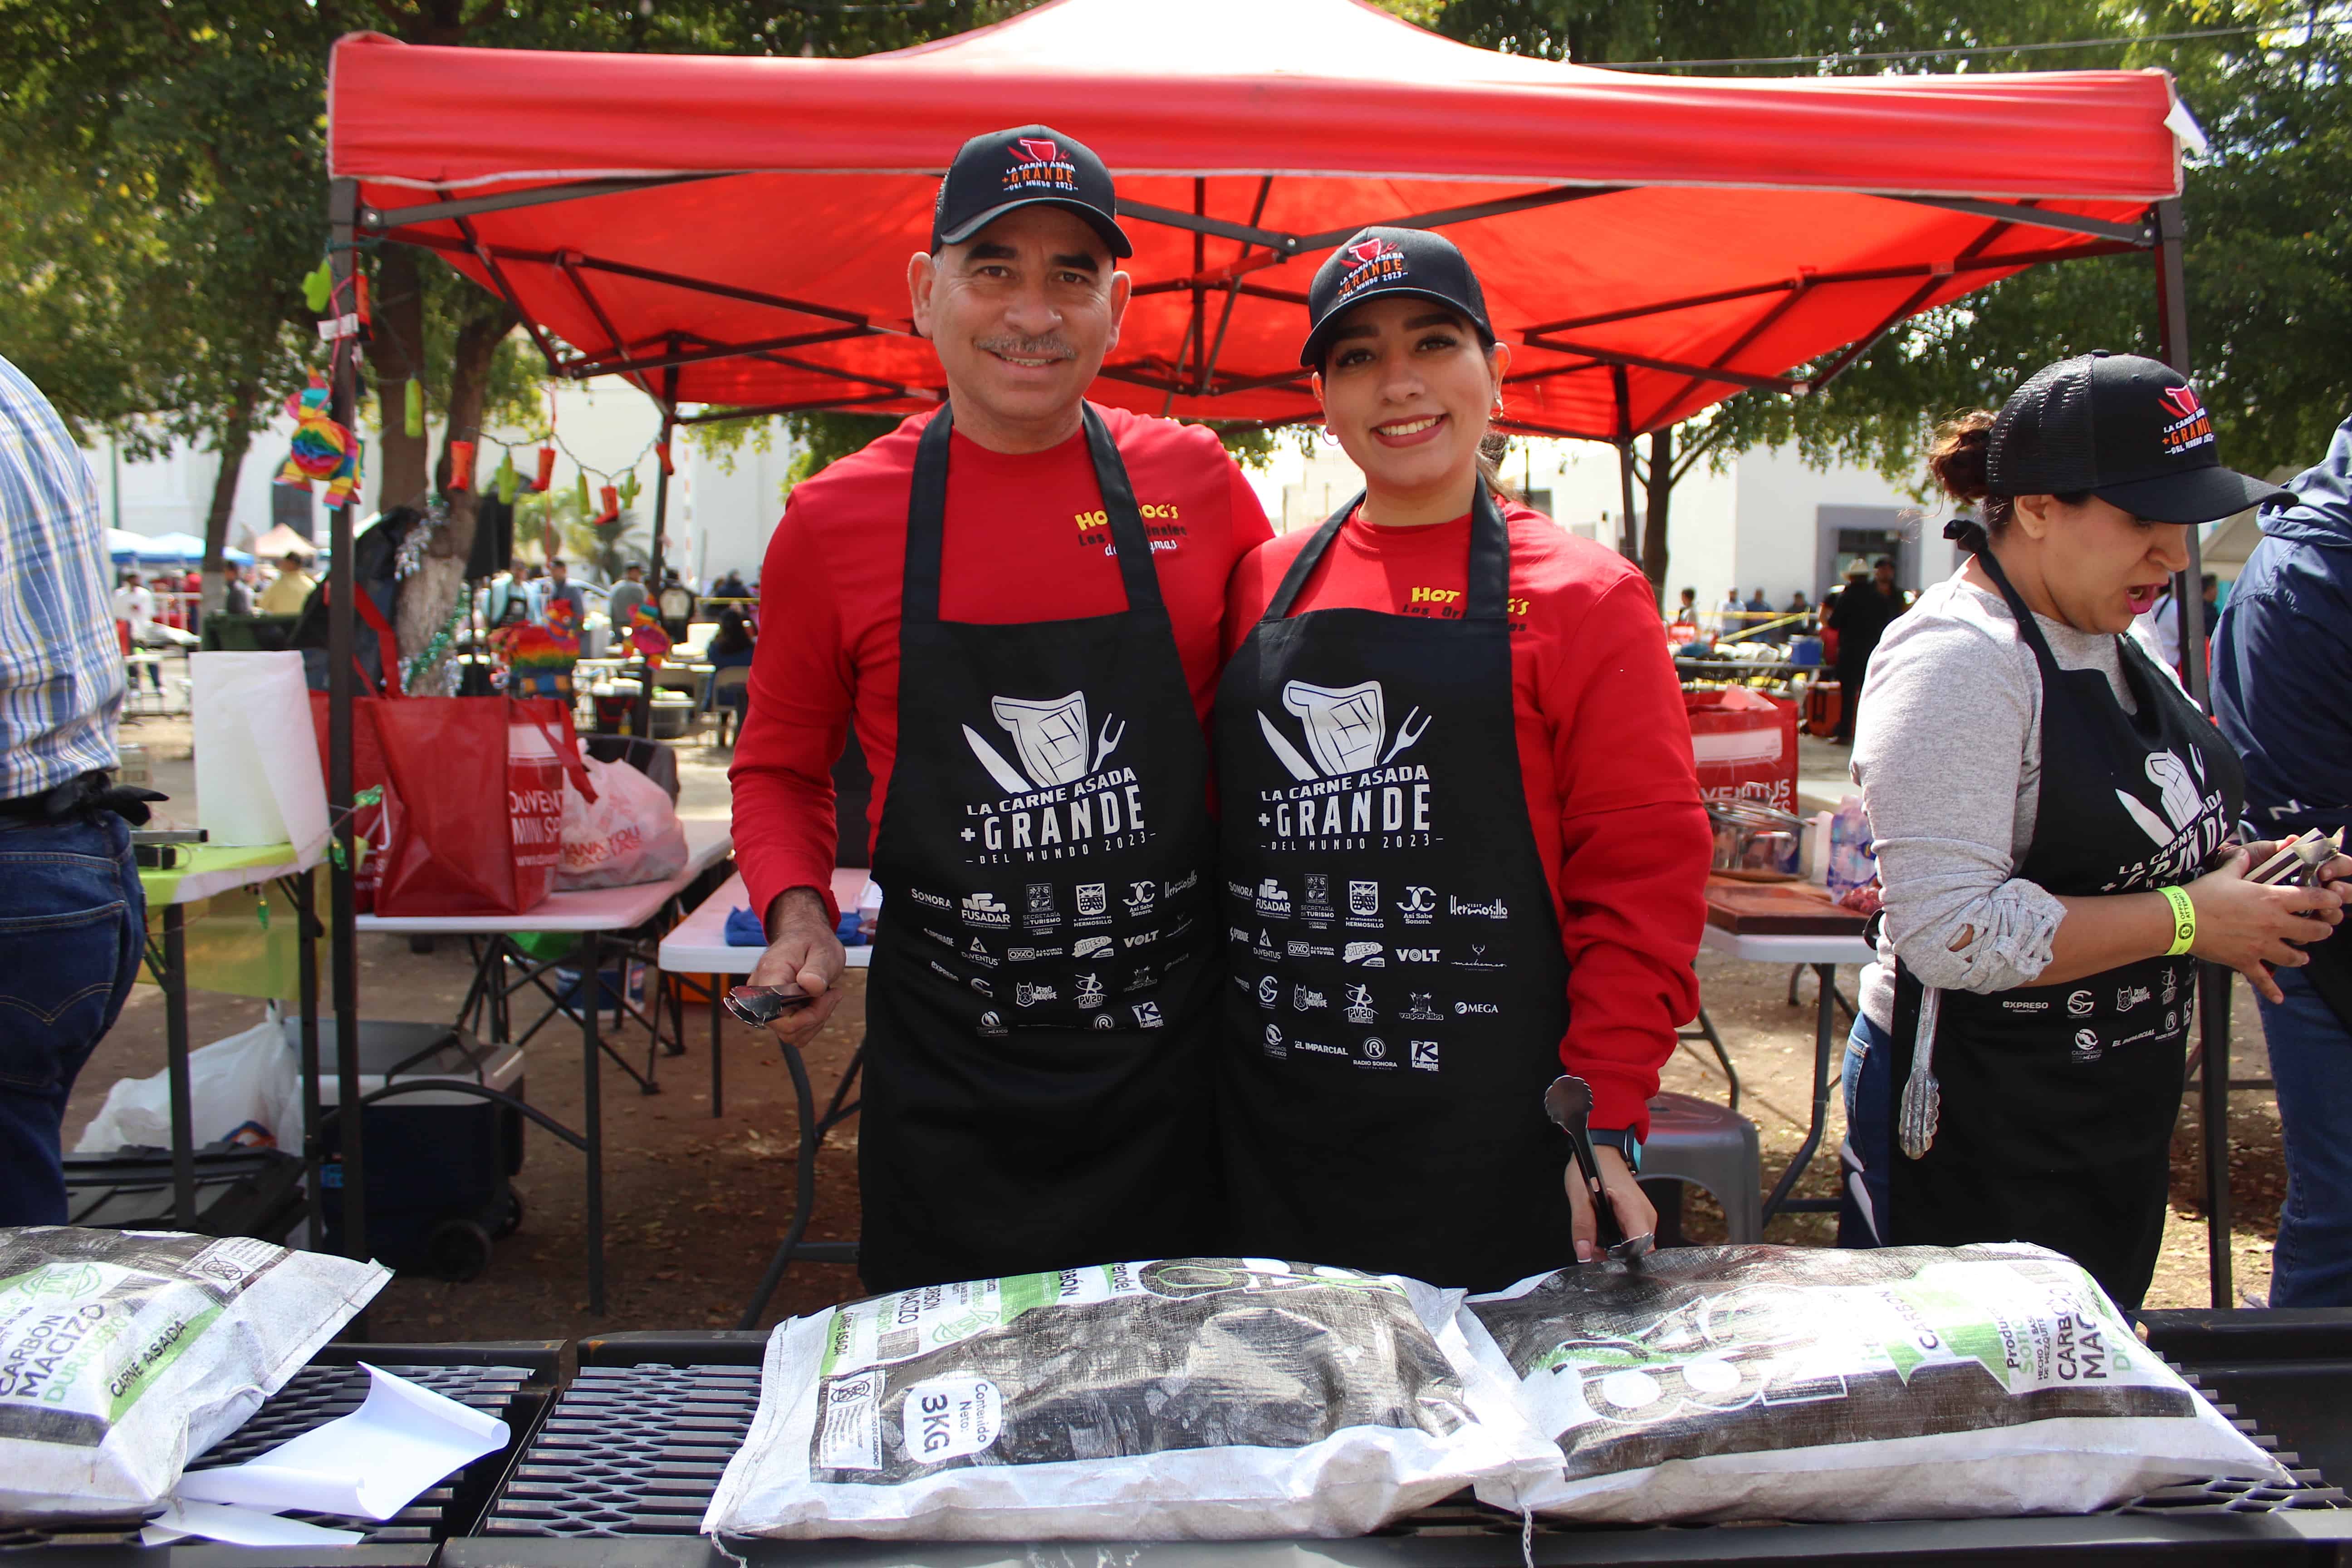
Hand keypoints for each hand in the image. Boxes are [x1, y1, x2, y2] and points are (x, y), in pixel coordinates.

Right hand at [747, 886, 845, 1046]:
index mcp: (770, 973)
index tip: (827, 994)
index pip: (776, 1013)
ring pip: (789, 1033)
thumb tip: (810, 985)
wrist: (805, 938)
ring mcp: (765, 1004)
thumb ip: (817, 969)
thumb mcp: (823, 951)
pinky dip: (809, 1024)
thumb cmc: (813, 942)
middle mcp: (760, 992)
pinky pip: (791, 1031)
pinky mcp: (774, 1011)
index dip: (806, 1015)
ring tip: (825, 996)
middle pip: (784, 1027)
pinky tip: (818, 1004)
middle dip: (815, 1017)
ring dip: (814, 1021)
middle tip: (832, 994)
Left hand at [1564, 1146, 1654, 1262]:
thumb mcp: (1579, 1195)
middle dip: (1616, 1258)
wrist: (1602, 1150)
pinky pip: (1632, 1238)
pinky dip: (1617, 1243)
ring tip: (1593, 1243)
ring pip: (1635, 1247)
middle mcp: (1646, 1215)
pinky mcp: (1639, 1217)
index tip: (1604, 1262)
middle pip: (1639, 1251)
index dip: (1623, 1260)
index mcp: (1634, 1208)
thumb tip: (1584, 1254)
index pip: (1641, 1246)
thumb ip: (1582, 1225)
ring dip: (1615, 1251)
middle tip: (1592, 1252)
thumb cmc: (1592, 1167)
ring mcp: (1645, 1217)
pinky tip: (1601, 1237)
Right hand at [2185, 849, 2345, 1004]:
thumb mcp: (2225, 873)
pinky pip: (2264, 980)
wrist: (2179, 919)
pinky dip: (2272, 991)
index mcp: (2272, 899)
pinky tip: (2279, 999)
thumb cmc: (2202, 894)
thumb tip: (2244, 852)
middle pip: (2313, 932)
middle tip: (2322, 928)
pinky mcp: (2246, 961)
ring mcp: (2261, 946)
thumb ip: (2241, 863)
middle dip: (2322, 930)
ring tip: (2302, 956)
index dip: (2330, 899)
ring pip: (2295, 957)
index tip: (2335, 900)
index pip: (2313, 898)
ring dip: (2301, 956)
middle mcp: (2274, 924)